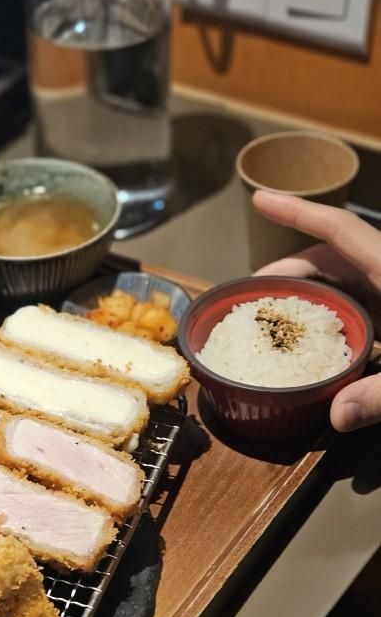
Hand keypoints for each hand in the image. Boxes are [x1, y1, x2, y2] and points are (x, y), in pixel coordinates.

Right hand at [252, 191, 380, 432]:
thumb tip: (335, 417)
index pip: (341, 232)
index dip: (299, 214)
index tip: (262, 199)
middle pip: (334, 260)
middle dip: (292, 270)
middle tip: (254, 292)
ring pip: (347, 285)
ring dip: (311, 297)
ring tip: (275, 317)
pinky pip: (361, 309)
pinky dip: (335, 318)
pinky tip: (317, 341)